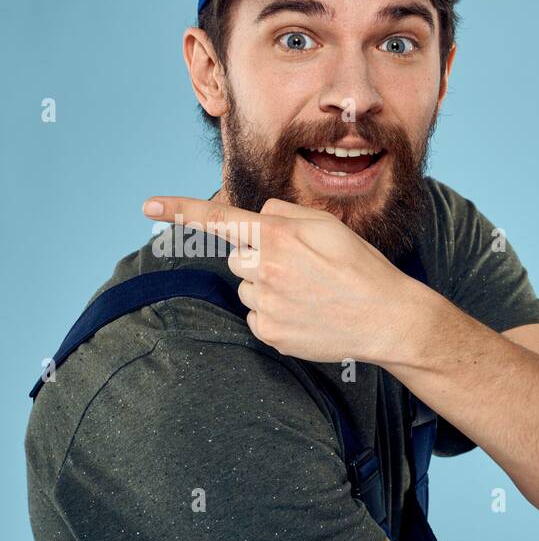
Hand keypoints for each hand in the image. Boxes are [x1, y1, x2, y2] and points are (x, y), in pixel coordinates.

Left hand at [142, 196, 421, 363]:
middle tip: (303, 270)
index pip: (220, 220)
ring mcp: (267, 305)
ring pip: (247, 289)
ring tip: (310, 295)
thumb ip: (286, 213)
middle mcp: (266, 270)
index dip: (181, 210)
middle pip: (238, 258)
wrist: (388, 320)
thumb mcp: (330, 227)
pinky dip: (276, 315)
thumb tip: (259, 216)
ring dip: (268, 289)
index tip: (148, 207)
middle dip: (260, 260)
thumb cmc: (363, 269)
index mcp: (279, 237)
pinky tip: (306, 315)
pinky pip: (256, 317)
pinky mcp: (272, 334)